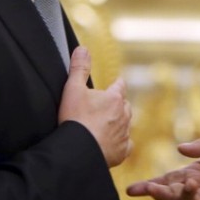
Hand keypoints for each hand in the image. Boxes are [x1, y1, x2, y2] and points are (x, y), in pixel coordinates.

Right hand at [58, 46, 131, 166]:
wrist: (78, 150)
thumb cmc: (75, 119)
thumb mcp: (72, 89)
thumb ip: (79, 68)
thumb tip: (83, 48)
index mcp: (114, 98)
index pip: (119, 86)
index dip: (116, 85)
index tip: (115, 83)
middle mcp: (123, 115)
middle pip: (125, 105)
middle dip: (119, 104)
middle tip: (109, 106)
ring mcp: (124, 133)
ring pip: (127, 124)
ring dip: (120, 122)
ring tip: (110, 124)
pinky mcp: (122, 151)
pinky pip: (127, 145)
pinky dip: (122, 143)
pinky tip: (115, 144)